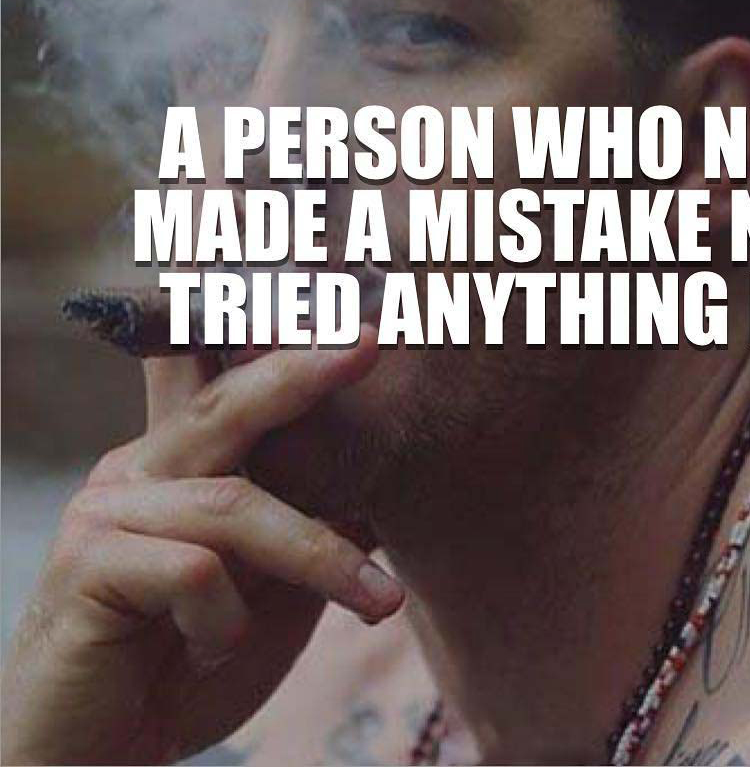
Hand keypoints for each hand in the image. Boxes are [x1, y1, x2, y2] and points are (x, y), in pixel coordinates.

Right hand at [0, 326, 401, 765]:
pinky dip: (228, 619)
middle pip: (229, 402)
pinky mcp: (87, 564)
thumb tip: (381, 487)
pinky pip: (194, 569)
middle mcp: (140, 466)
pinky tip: (216, 649)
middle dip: (303, 368)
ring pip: (236, 503)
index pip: (222, 377)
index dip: (273, 334)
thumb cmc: (186, 663)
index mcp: (180, 463)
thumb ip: (306, 529)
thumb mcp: (271, 591)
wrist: (98, 757)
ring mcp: (108, 510)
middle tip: (369, 342)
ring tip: (377, 601)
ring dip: (319, 555)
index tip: (345, 308)